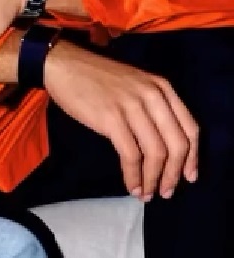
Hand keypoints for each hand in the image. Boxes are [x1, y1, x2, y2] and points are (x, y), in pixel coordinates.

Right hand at [44, 41, 199, 199]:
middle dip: (174, 174)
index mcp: (162, 87)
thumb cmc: (97, 76)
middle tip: (167, 192)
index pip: (190, 128)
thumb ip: (153, 107)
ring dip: (153, 179)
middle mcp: (153, 96)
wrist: (64, 64)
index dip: (193, 157)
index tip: (189, 177)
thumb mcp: (136, 84)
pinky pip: (131, 155)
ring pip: (156, 153)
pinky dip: (134, 175)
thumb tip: (163, 146)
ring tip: (147, 194)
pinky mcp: (111, 118)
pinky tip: (131, 186)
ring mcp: (132, 106)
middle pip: (177, 144)